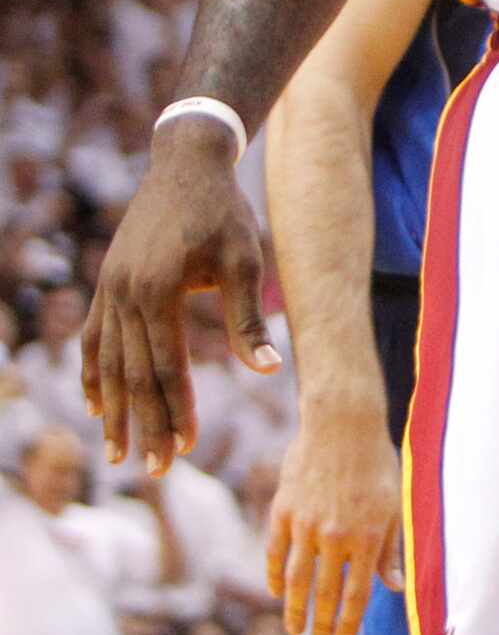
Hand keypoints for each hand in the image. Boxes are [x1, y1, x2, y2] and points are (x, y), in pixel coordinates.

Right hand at [82, 126, 279, 471]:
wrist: (187, 164)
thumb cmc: (225, 212)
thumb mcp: (245, 260)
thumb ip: (248, 318)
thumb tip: (269, 370)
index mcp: (158, 292)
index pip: (165, 368)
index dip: (175, 412)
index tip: (185, 449)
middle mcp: (124, 295)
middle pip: (133, 375)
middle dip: (145, 425)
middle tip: (156, 469)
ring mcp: (109, 289)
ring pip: (107, 363)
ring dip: (114, 410)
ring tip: (118, 452)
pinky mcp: (108, 284)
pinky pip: (93, 338)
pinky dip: (94, 373)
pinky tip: (97, 403)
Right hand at [266, 402, 404, 634]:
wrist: (342, 423)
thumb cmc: (376, 463)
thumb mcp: (395, 505)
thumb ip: (390, 549)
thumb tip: (393, 588)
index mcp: (367, 536)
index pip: (355, 593)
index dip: (348, 621)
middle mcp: (334, 536)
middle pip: (324, 593)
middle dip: (320, 624)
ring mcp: (305, 525)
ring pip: (297, 579)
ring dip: (295, 609)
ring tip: (294, 630)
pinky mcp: (283, 511)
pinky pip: (276, 552)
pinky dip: (276, 575)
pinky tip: (278, 592)